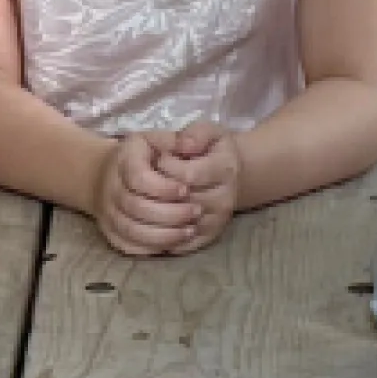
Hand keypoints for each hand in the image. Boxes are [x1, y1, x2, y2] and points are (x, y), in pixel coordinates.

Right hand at [93, 133, 202, 257]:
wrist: (103, 175)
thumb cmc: (140, 157)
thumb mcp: (155, 139)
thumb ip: (174, 140)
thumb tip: (190, 144)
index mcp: (123, 161)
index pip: (139, 178)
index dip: (163, 187)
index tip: (186, 189)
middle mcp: (110, 188)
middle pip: (136, 207)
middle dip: (171, 213)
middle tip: (197, 212)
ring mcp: (108, 213)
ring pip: (132, 230)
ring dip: (163, 235)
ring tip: (190, 231)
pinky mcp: (110, 232)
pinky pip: (128, 246)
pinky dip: (150, 248)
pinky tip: (172, 244)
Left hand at [158, 124, 241, 252]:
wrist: (230, 176)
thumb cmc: (213, 150)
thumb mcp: (208, 132)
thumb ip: (195, 134)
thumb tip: (184, 144)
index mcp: (225, 169)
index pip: (188, 175)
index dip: (166, 167)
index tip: (157, 157)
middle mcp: (225, 198)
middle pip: (182, 203)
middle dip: (157, 192)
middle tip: (146, 180)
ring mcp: (217, 221)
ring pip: (180, 227)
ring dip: (155, 216)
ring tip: (145, 199)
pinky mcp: (209, 237)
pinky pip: (181, 245)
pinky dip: (160, 238)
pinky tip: (147, 223)